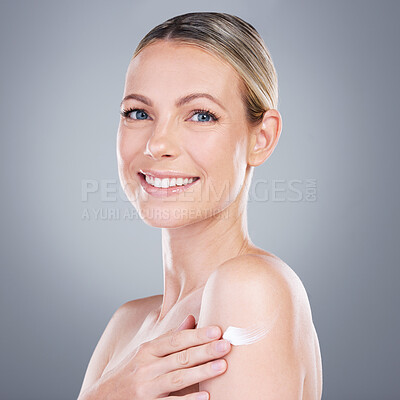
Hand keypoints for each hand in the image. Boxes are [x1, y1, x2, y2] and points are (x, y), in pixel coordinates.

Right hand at [80, 314, 230, 399]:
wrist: (101, 399)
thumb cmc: (129, 373)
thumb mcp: (145, 352)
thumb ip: (170, 337)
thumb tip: (192, 319)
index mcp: (148, 350)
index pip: (176, 339)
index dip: (197, 335)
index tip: (217, 330)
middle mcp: (147, 367)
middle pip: (180, 357)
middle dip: (204, 351)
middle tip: (226, 345)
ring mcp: (146, 388)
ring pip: (177, 378)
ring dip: (201, 372)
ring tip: (222, 367)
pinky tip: (205, 397)